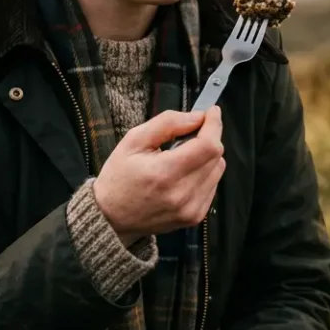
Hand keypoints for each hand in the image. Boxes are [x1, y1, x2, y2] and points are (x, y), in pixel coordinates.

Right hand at [93, 106, 225, 245]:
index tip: (211, 112)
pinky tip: (184, 173)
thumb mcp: (133, 140)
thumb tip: (198, 117)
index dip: (214, 125)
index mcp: (165, 173)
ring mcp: (191, 209)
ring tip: (183, 156)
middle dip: (209, 137)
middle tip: (191, 132)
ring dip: (207, 156)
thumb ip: (168, 123)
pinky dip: (204, 173)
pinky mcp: (195, 217)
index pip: (208, 145)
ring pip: (218, 169)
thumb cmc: (118, 178)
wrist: (111, 218)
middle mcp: (182, 194)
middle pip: (216, 156)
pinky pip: (213, 185)